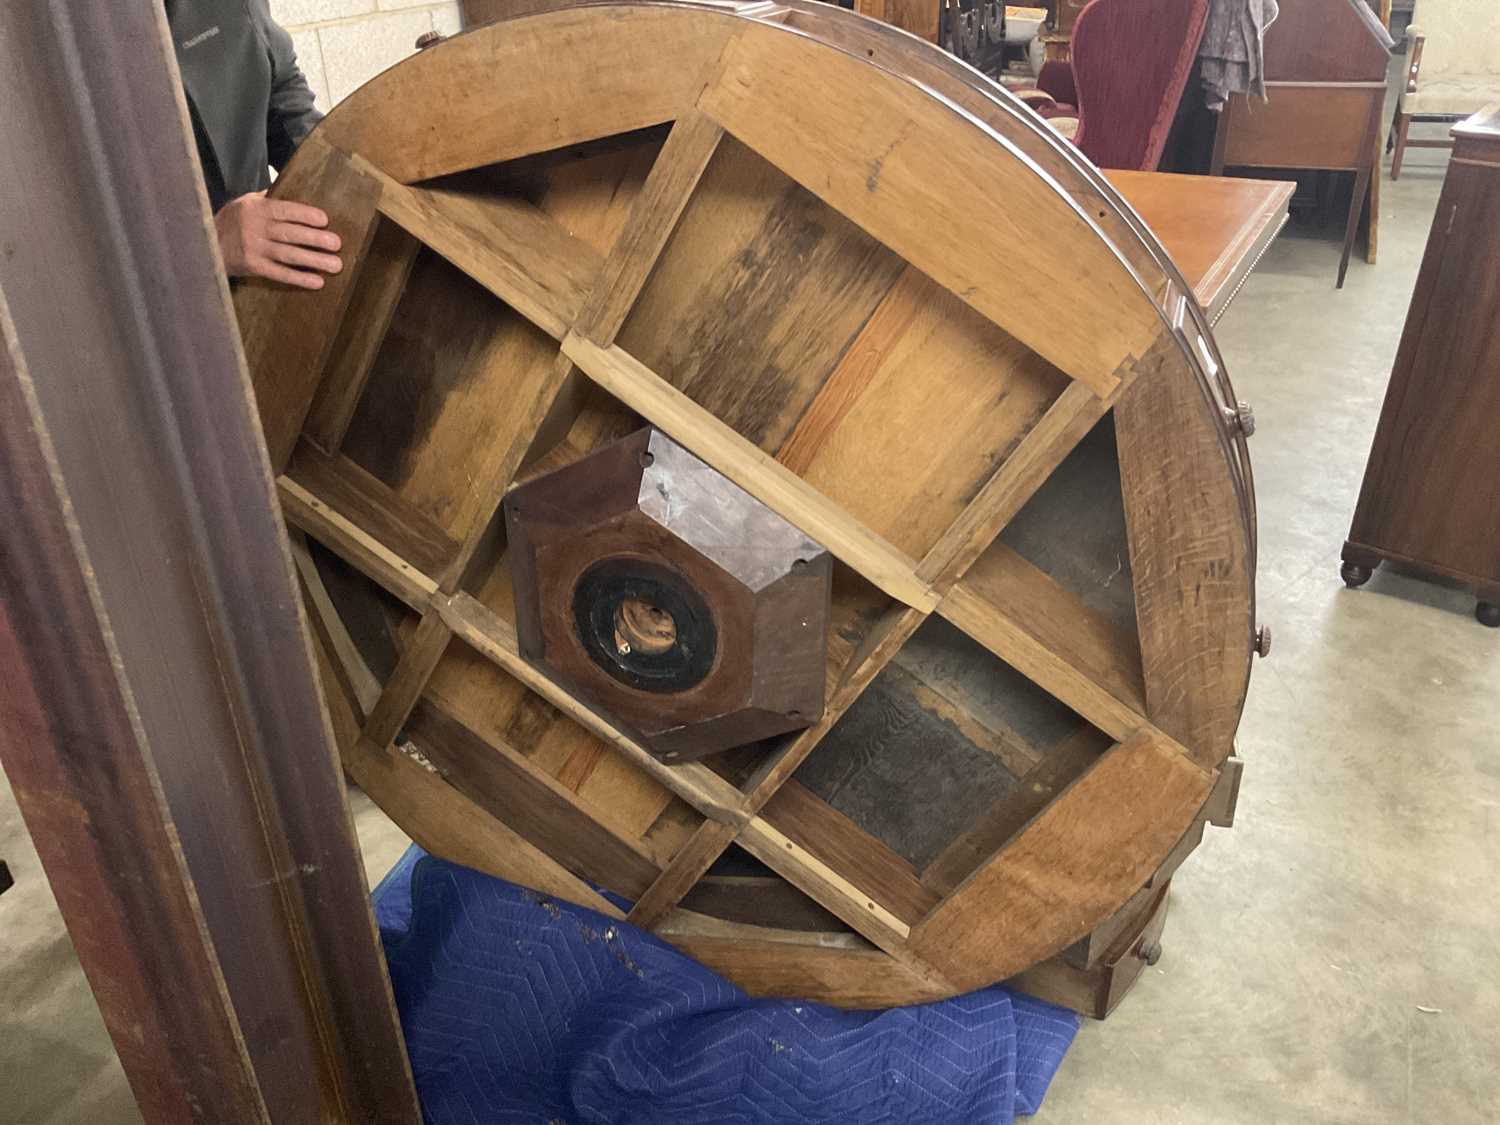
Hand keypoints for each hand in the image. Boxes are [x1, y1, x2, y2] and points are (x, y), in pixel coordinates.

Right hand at [214, 191, 341, 289]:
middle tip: (337, 244)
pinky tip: (317, 281)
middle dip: (316, 239)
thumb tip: (293, 190)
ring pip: (289, 255)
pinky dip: (299, 278)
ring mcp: (254, 249)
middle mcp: (256, 228)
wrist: (205, 243)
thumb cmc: (232, 221)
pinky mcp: (253, 267)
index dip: (306, 215)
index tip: (325, 221)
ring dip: (314, 261)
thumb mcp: (245, 203)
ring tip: (335, 265)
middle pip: (291, 234)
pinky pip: (280, 274)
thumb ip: (268, 199)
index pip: (286, 210)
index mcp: (257, 208)